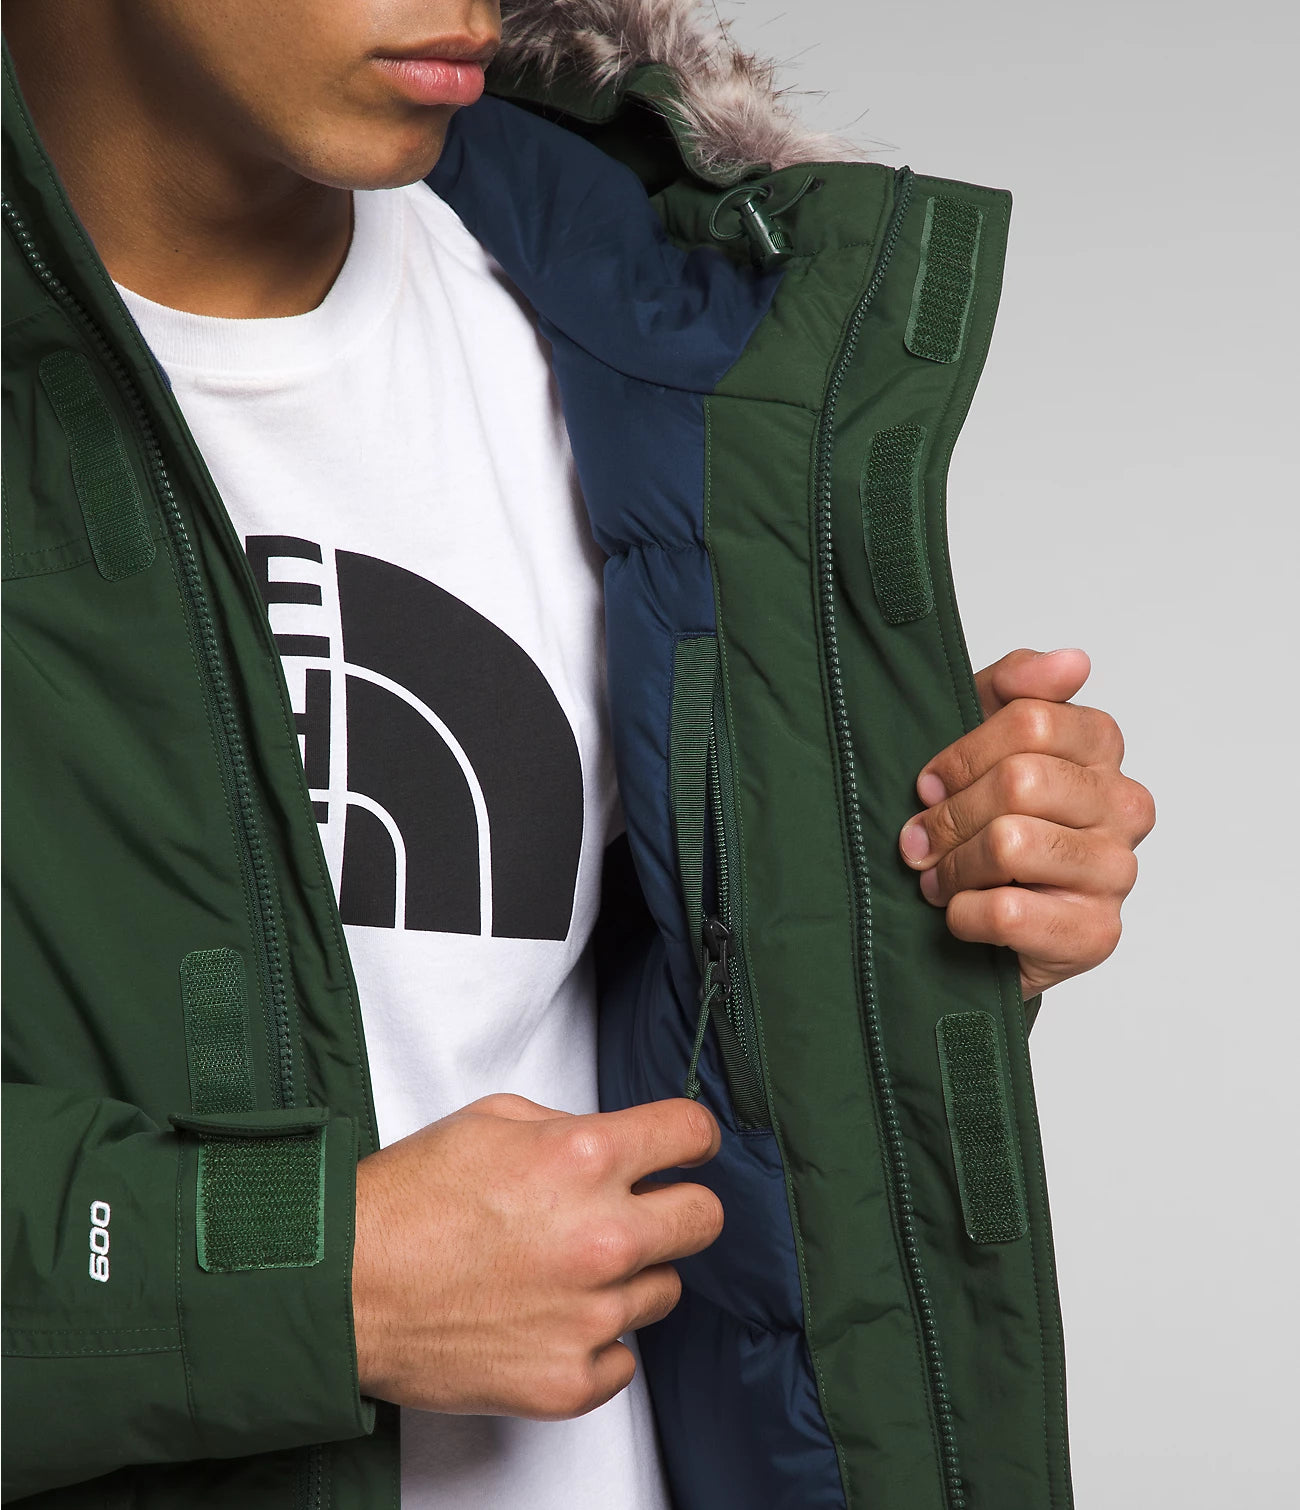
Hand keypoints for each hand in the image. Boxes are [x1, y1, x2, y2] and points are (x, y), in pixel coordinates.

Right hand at [351, 1093, 722, 1418]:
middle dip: (677, 1207)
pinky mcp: (570, 1380)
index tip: (686, 1148)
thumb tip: (615, 1145)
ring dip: (627, 1277)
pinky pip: (624, 1358)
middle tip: (639, 1211)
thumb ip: (568, 1126)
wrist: (344, 1290)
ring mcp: (590, 1315)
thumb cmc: (406, 1204)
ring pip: (664, 1290)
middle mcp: (602, 1236)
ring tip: (562, 1270)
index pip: (693, 1134)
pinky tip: (547, 1319)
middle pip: (704, 1218)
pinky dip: (595, 1341)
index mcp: (585, 1158)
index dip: (692, 1137)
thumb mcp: (490, 1119)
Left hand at [898, 648, 1153, 997]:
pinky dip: (963, 914)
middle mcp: (1124, 805)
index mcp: (1100, 748)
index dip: (962, 754)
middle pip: (1020, 780)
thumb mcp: (979, 736)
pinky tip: (960, 914)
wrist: (979, 926)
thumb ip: (1016, 686)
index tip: (930, 782)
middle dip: (951, 814)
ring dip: (953, 867)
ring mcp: (1117, 871)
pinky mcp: (1095, 934)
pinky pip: (1008, 911)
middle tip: (922, 839)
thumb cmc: (980, 822)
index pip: (1032, 719)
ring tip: (938, 879)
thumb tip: (1072, 661)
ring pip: (1012, 843)